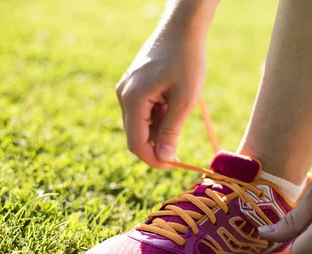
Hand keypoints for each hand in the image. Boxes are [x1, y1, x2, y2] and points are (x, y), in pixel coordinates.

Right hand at [116, 22, 206, 166]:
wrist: (182, 29)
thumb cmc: (187, 60)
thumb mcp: (184, 99)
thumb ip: (172, 129)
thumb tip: (164, 157)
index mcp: (133, 99)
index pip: (136, 143)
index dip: (153, 159)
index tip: (174, 165)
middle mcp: (124, 95)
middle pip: (136, 135)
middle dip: (157, 145)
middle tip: (181, 148)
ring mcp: (127, 90)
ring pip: (141, 124)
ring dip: (160, 129)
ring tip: (180, 110)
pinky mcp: (134, 86)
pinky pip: (143, 111)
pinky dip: (159, 116)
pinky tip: (174, 102)